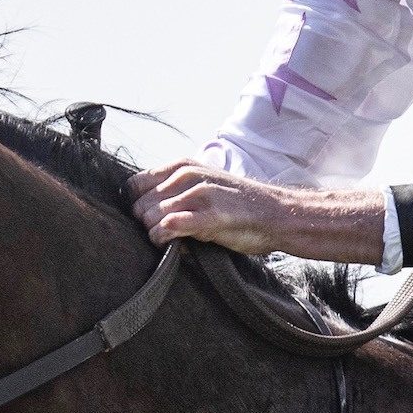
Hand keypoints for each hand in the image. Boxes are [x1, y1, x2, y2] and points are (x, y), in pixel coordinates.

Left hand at [125, 160, 385, 264]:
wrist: (278, 215)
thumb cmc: (239, 206)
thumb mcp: (203, 185)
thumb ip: (174, 190)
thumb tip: (142, 208)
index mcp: (182, 166)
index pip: (135, 185)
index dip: (138, 205)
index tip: (152, 220)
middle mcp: (187, 175)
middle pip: (138, 204)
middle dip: (145, 223)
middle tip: (166, 235)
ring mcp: (197, 194)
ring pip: (148, 216)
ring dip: (155, 233)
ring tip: (174, 241)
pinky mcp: (208, 216)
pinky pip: (166, 227)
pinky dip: (162, 239)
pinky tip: (173, 245)